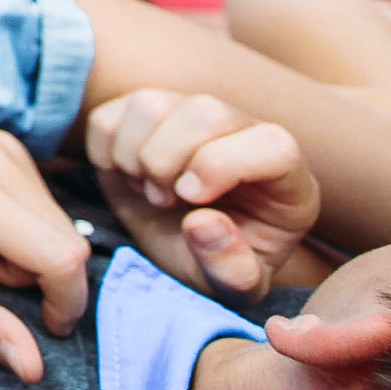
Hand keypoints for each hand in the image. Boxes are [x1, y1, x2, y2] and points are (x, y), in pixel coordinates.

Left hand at [0, 128, 89, 383]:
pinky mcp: (6, 143)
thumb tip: (33, 367)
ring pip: (61, 223)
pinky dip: (24, 227)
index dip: (65, 298)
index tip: (45, 322)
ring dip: (29, 251)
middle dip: (37, 273)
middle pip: (66, 238)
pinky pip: (46, 203)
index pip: (59, 254)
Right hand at [86, 90, 318, 300]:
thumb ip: (231, 267)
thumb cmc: (219, 261)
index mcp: (285, 176)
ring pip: (153, 105)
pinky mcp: (146, 111)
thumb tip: (202, 223)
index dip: (224, 166)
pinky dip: (105, 149)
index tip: (190, 199)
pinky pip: (109, 113)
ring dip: (134, 154)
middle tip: (163, 200)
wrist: (181, 245)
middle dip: (168, 162)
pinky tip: (127, 176)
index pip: (273, 145)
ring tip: (147, 189)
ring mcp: (191, 113)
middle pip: (205, 112)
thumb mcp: (236, 285)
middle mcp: (242, 131)